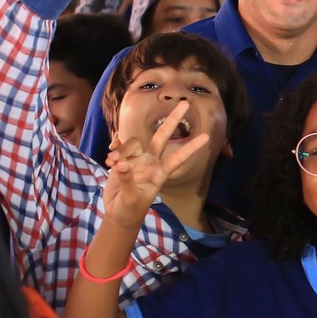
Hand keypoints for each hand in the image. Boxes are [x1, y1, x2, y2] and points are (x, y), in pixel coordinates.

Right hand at [101, 100, 209, 227]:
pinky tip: (109, 161)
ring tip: (113, 161)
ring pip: (134, 143)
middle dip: (172, 120)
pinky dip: (114, 152)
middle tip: (185, 104)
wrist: (118, 213)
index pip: (179, 158)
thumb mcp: (131, 199)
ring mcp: (138, 160)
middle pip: (163, 136)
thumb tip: (122, 164)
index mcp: (160, 173)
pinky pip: (120, 149)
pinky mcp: (123, 161)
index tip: (207, 137)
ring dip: (124, 149)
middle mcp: (151, 162)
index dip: (192, 147)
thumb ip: (128, 181)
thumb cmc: (131, 209)